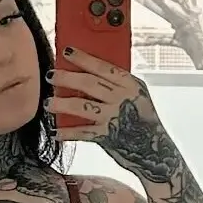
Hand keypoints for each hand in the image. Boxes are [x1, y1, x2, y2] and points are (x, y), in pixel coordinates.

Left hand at [45, 47, 181, 182]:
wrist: (154, 150)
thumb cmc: (141, 120)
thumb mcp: (135, 96)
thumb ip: (116, 85)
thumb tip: (86, 73)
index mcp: (130, 85)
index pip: (104, 66)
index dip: (83, 58)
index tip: (67, 51)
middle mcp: (122, 99)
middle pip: (89, 84)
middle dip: (67, 78)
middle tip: (51, 75)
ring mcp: (114, 118)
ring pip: (83, 107)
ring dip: (62, 104)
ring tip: (48, 103)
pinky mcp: (107, 137)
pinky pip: (82, 133)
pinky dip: (67, 133)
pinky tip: (55, 132)